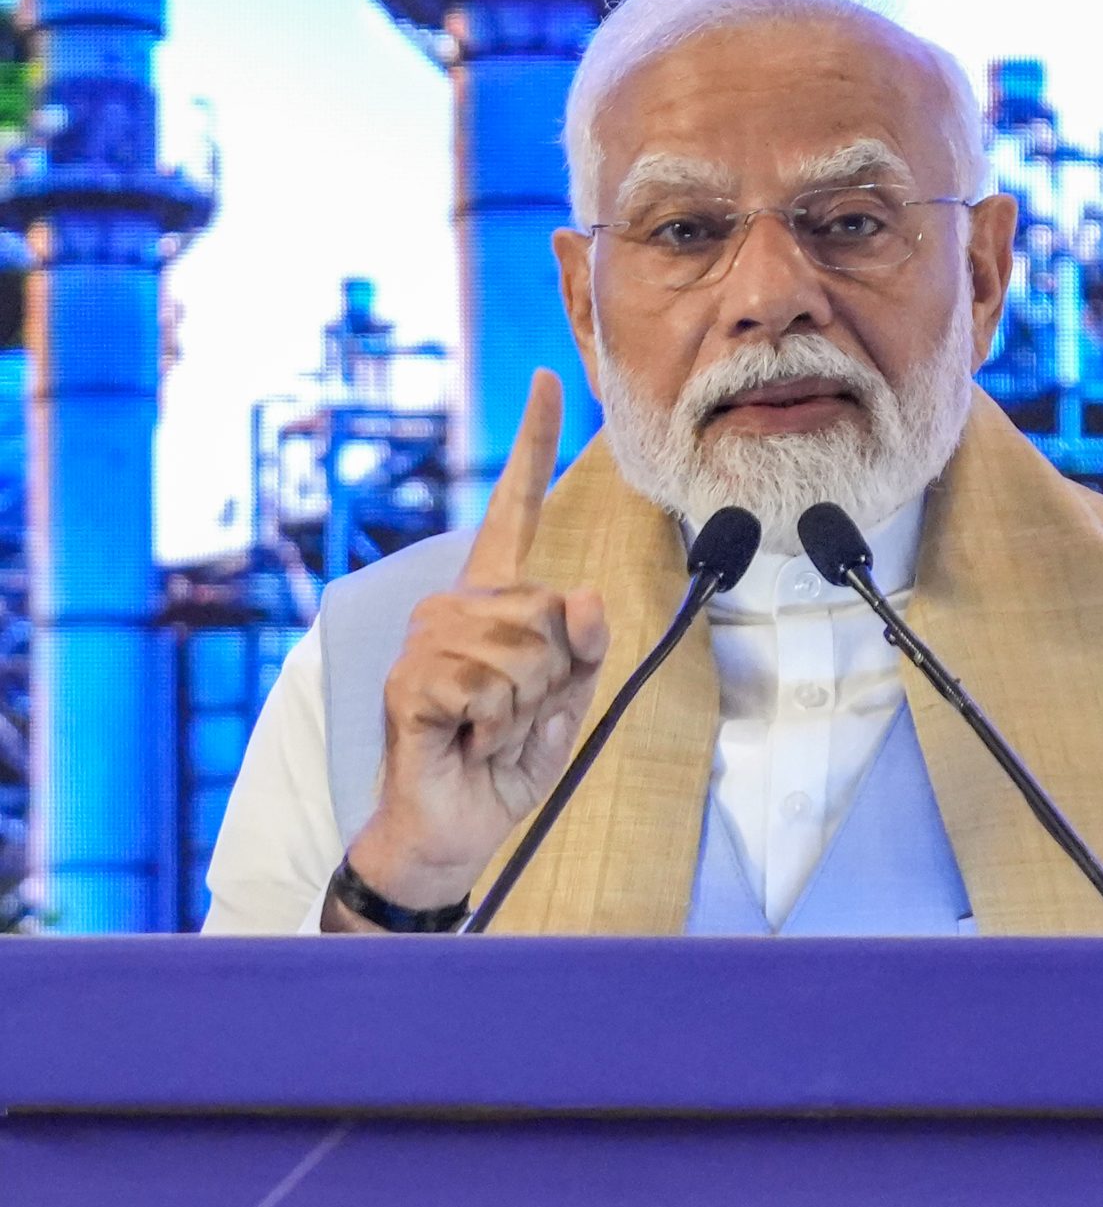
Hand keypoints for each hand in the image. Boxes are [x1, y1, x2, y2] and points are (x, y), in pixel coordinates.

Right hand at [331, 370, 608, 924]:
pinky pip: (487, 686)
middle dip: (555, 676)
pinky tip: (468, 739)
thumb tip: (588, 596)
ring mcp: (427, 640)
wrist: (453, 825)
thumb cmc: (505, 761)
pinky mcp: (410, 681)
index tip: (548, 380)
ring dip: (525, 707)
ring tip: (491, 729)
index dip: (532, 445)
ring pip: (524, 651)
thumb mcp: (568, 703)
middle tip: (515, 714)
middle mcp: (456, 606)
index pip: (513, 509)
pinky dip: (495, 727)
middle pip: (549, 609)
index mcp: (496, 600)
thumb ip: (587, 649)